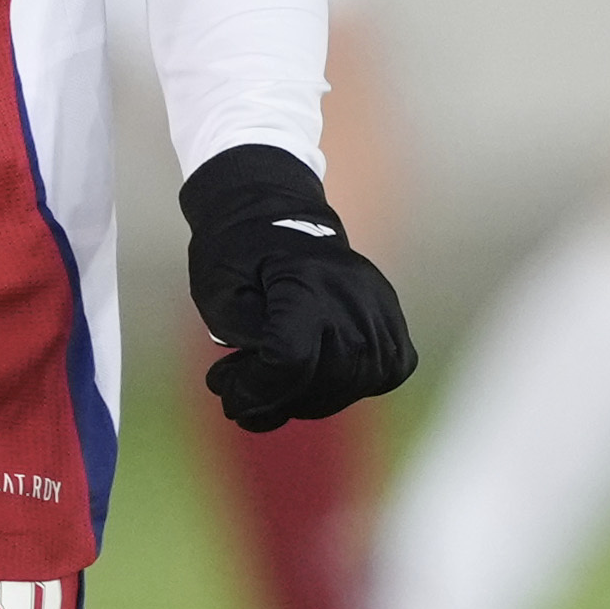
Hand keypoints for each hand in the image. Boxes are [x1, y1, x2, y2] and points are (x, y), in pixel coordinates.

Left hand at [179, 142, 415, 432]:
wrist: (274, 210)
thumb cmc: (240, 250)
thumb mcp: (216, 292)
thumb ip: (243, 346)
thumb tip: (261, 395)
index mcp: (304, 280)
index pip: (292, 361)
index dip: (257, 390)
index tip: (228, 390)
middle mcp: (351, 293)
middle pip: (325, 379)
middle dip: (277, 398)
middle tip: (242, 387)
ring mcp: (379, 304)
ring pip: (357, 382)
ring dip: (311, 397)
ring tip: (277, 380)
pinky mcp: (392, 313)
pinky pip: (389, 369)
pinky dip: (355, 382)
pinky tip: (322, 374)